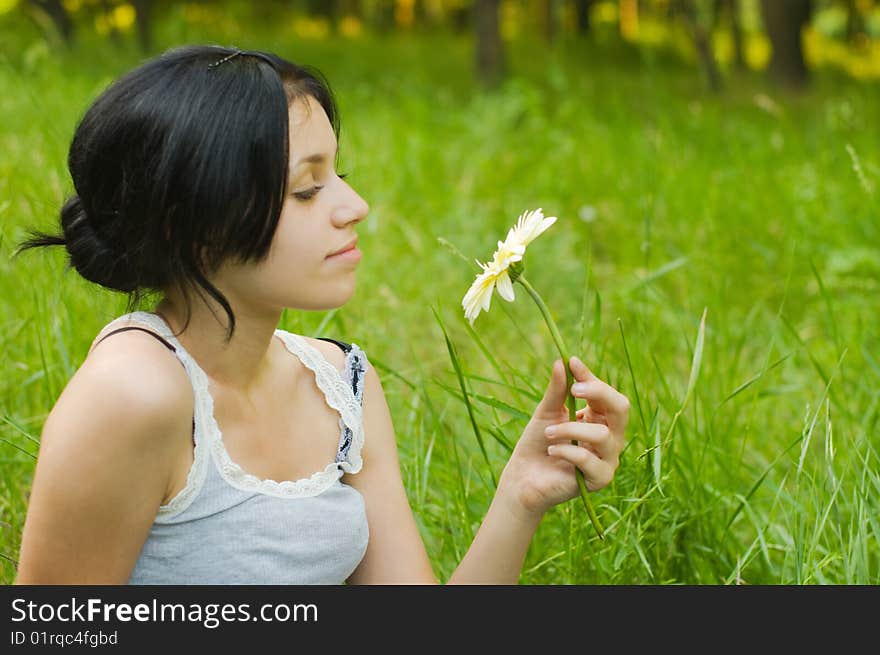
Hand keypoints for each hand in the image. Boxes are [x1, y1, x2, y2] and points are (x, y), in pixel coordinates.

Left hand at [499, 356, 629, 517]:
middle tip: (574, 389)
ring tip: (548, 433)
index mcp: (599, 418)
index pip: (605, 393)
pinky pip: (589, 459)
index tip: (571, 363)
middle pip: (621, 408)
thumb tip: (561, 361)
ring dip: (571, 429)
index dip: (590, 377)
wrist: (523, 477)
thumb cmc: (537, 444)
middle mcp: (610, 437)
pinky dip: (567, 451)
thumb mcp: (546, 413)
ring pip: (603, 435)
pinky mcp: (600, 479)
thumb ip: (557, 390)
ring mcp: (608, 459)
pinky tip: (551, 450)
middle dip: (598, 393)